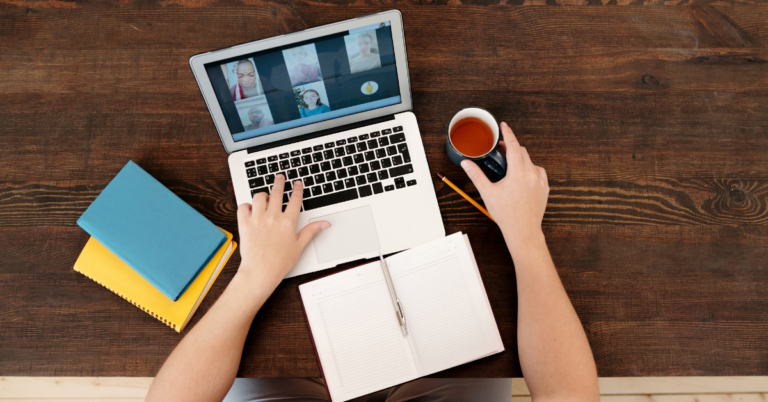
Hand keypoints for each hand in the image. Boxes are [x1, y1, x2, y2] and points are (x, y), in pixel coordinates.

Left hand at [236, 174, 329, 289]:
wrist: (260, 272)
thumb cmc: (279, 262)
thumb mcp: (299, 246)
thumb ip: (311, 231)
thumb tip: (325, 223)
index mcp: (287, 222)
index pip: (295, 200)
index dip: (297, 189)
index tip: (297, 183)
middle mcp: (272, 217)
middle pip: (277, 192)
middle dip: (279, 182)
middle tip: (280, 177)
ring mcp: (257, 219)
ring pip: (259, 197)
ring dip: (262, 195)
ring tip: (265, 197)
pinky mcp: (245, 224)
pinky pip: (243, 207)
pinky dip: (246, 205)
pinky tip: (250, 209)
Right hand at [461, 122, 548, 250]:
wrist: (523, 231)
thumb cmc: (506, 214)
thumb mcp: (488, 193)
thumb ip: (476, 175)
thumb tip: (466, 163)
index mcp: (518, 173)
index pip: (513, 146)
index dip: (508, 134)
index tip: (504, 126)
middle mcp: (531, 174)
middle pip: (522, 151)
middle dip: (511, 147)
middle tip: (500, 149)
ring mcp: (540, 181)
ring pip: (530, 161)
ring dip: (520, 159)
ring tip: (510, 166)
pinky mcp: (545, 187)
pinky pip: (538, 171)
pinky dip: (530, 169)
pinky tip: (522, 176)